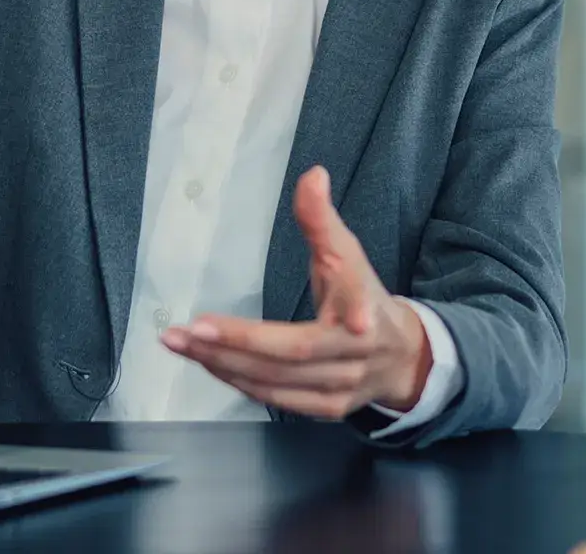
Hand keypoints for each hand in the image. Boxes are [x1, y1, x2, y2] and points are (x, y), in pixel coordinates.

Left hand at [162, 166, 432, 419]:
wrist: (403, 355)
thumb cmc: (363, 296)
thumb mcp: (349, 254)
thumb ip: (322, 220)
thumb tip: (312, 174)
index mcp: (362, 315)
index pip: (332, 319)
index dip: (298, 326)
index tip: (293, 323)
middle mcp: (351, 358)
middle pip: (288, 356)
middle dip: (232, 345)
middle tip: (183, 332)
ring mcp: (340, 389)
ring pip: (275, 382)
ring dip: (224, 365)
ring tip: (182, 345)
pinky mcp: (327, 410)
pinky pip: (275, 399)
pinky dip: (239, 382)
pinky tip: (210, 363)